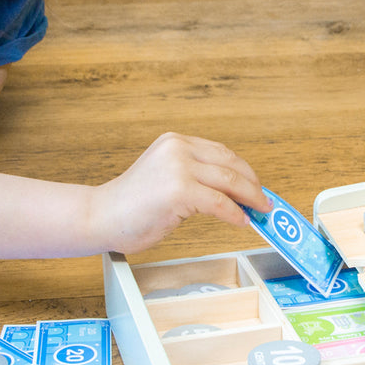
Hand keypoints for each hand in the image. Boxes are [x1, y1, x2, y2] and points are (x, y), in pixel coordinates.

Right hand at [89, 132, 269, 254]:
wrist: (100, 217)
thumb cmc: (129, 205)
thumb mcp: (164, 176)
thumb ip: (192, 176)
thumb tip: (229, 193)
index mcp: (174, 142)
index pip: (221, 152)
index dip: (243, 170)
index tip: (256, 186)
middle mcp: (178, 148)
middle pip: (230, 164)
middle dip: (252, 184)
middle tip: (264, 201)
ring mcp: (179, 168)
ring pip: (230, 181)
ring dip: (250, 198)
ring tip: (259, 211)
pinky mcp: (180, 190)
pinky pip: (220, 203)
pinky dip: (235, 214)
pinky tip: (241, 222)